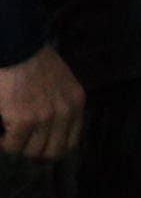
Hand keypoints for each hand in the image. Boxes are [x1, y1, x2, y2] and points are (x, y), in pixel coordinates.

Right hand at [0, 45, 79, 164]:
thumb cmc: (33, 60)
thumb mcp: (61, 81)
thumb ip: (61, 103)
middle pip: (53, 152)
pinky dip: (3, 143)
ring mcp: (46, 117)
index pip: (71, 142)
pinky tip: (1, 133)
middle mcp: (65, 112)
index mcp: (76, 103)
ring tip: (9, 134)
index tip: (37, 145)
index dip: (52, 147)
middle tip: (20, 142)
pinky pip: (12, 145)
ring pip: (31, 151)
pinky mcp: (24, 119)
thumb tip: (50, 128)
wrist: (17, 45)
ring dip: (17, 146)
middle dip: (34, 151)